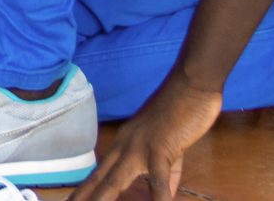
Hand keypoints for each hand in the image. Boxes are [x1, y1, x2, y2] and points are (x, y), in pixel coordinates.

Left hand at [69, 72, 221, 200]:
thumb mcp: (170, 149)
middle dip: (83, 196)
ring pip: (114, 180)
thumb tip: (164, 197)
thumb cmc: (181, 114)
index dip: (85, 190)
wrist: (191, 85)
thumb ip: (166, 174)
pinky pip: (157, 178)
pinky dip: (158, 197)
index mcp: (125, 145)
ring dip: (102, 198)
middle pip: (98, 179)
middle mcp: (125, 146)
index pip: (99, 173)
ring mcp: (139, 147)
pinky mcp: (160, 147)